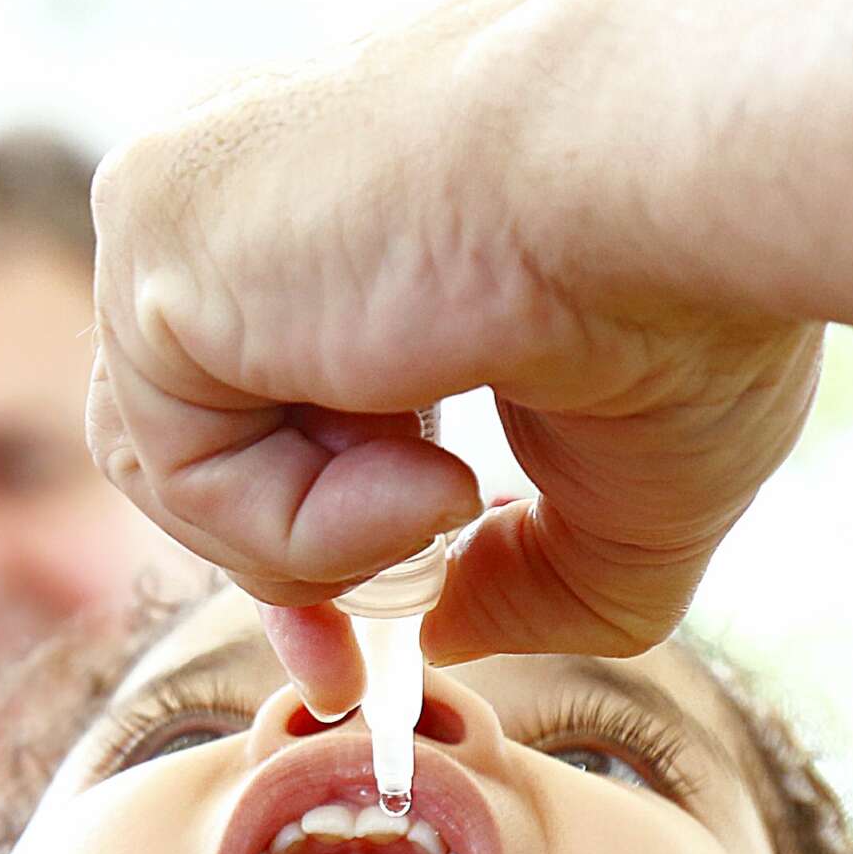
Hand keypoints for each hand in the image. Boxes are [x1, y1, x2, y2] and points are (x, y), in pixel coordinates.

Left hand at [86, 0, 820, 713]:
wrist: (692, 186)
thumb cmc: (697, 300)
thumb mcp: (631, 492)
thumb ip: (531, 576)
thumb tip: (442, 630)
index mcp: (359, 214)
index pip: (257, 402)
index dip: (296, 545)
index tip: (344, 662)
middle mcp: (264, 191)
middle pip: (196, 435)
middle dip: (272, 576)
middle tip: (344, 667)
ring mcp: (199, 200)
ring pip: (176, 461)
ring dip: (315, 543)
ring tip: (454, 498)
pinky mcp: (155, 222)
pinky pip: (174, 456)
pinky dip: (297, 523)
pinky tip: (425, 474)